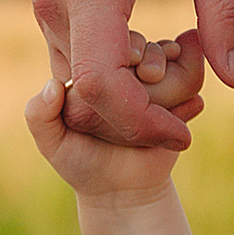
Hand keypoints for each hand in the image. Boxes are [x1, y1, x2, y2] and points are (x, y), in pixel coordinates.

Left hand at [27, 34, 203, 193]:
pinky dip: (192, 93)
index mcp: (92, 70)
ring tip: (168, 101)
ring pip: (171, 59)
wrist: (122, 191)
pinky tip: (189, 109)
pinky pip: (194, 80)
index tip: (122, 68)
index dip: (118, 51)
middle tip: (149, 79)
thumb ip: (39, 116)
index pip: (105, 42)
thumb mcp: (53, 144)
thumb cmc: (82, 163)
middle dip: (150, 59)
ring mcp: (155, 81)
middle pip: (143, 45)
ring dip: (174, 75)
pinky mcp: (181, 95)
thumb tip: (53, 86)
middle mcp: (124, 69)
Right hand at [31, 0, 233, 147]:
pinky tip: (159, 45)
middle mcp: (51, 0)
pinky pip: (78, 59)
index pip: (102, 84)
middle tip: (199, 81)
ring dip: (131, 92)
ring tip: (183, 55)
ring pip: (80, 82)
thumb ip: (230, 8)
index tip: (189, 132)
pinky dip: (118, 71)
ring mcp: (44, 2)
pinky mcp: (50, 1)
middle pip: (89, 94)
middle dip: (143, 111)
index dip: (144, 123)